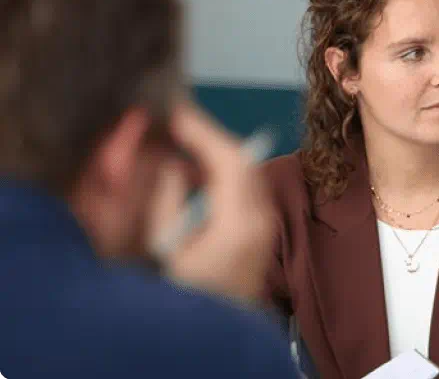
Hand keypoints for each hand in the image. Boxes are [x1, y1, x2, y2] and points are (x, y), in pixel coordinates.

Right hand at [148, 101, 275, 302]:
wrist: (221, 329)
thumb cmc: (190, 294)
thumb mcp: (168, 248)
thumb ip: (169, 201)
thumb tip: (172, 163)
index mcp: (239, 222)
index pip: (230, 160)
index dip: (204, 131)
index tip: (178, 114)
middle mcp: (261, 218)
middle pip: (243, 159)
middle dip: (211, 135)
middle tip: (179, 121)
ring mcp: (266, 223)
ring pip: (247, 170)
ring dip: (217, 151)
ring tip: (183, 140)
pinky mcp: (263, 228)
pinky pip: (246, 186)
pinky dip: (224, 170)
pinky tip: (198, 169)